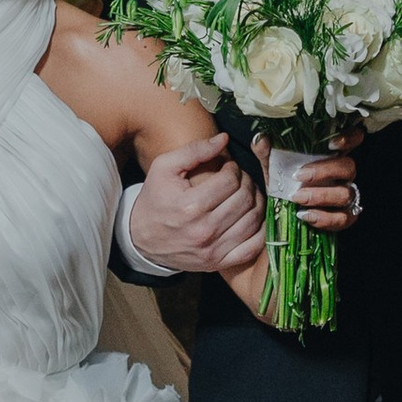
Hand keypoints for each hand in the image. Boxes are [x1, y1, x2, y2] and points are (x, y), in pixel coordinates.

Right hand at [124, 132, 265, 274]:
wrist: (140, 238)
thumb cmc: (154, 199)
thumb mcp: (164, 168)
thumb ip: (195, 150)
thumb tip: (224, 139)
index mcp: (191, 205)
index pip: (231, 180)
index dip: (234, 168)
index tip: (228, 166)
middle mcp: (204, 230)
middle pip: (244, 199)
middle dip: (247, 182)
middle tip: (240, 178)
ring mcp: (213, 249)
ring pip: (253, 220)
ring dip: (256, 202)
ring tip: (246, 194)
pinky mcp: (218, 262)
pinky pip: (253, 247)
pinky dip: (261, 231)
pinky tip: (254, 217)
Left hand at [260, 136, 360, 234]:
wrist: (282, 214)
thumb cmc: (285, 183)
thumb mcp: (273, 166)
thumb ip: (267, 151)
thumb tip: (261, 139)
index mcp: (331, 154)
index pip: (354, 138)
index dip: (350, 137)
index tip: (332, 144)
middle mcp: (343, 174)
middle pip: (349, 167)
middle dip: (324, 171)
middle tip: (299, 176)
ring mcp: (346, 196)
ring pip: (346, 194)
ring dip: (321, 196)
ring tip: (298, 198)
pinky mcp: (344, 217)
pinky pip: (343, 218)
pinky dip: (324, 218)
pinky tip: (306, 216)